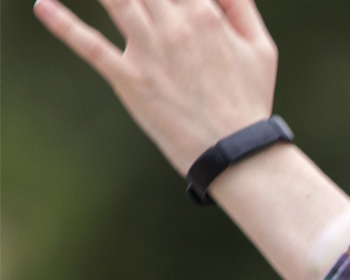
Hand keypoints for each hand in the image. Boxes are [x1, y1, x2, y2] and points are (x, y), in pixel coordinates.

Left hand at [34, 0, 277, 174]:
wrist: (234, 150)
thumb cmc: (249, 97)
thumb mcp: (260, 47)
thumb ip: (240, 6)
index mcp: (205, 14)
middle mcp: (174, 26)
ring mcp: (149, 51)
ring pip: (115, 1)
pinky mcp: (129, 77)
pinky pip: (90, 45)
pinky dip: (63, 24)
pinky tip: (43, 6)